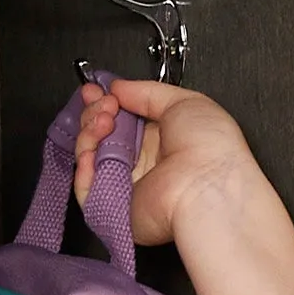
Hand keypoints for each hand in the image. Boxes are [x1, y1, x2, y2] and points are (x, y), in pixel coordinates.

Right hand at [68, 75, 258, 247]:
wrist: (207, 188)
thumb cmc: (210, 150)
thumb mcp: (185, 102)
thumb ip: (147, 92)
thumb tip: (119, 87)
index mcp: (163, 140)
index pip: (123, 119)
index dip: (106, 102)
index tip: (96, 89)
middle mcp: (144, 163)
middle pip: (102, 135)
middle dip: (95, 113)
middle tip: (103, 102)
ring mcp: (127, 184)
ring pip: (91, 157)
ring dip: (90, 133)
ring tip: (104, 120)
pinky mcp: (113, 207)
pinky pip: (85, 187)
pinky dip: (83, 165)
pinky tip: (93, 148)